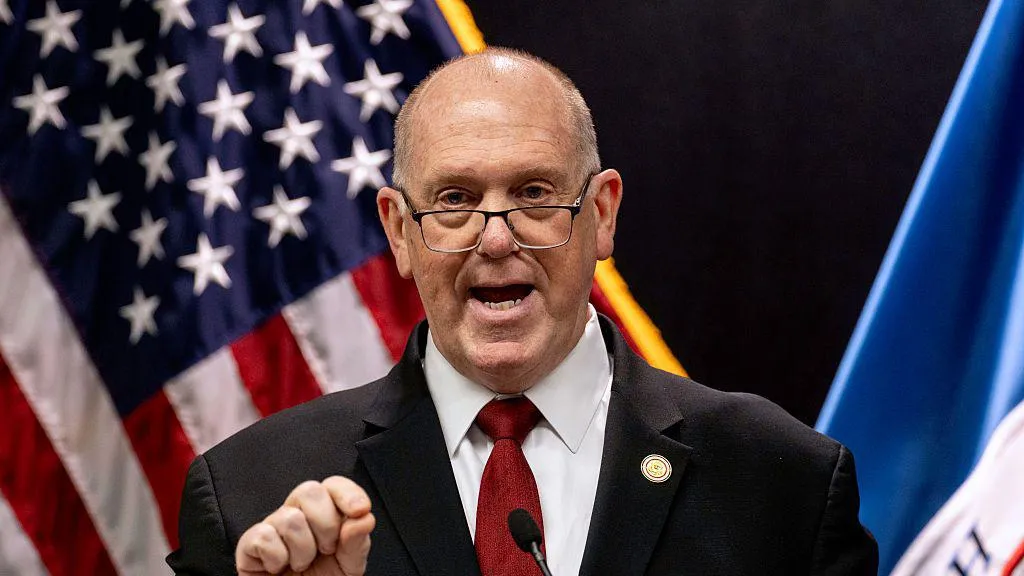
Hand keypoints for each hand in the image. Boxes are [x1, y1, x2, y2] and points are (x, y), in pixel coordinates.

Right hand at [235, 477, 375, 575]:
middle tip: (326, 549)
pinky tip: (278, 567)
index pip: (333, 486)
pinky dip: (277, 558)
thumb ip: (357, 543)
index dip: (347, 493)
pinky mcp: (249, 543)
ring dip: (302, 550)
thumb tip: (364, 518)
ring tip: (300, 565)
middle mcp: (298, 515)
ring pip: (289, 517)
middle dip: (325, 524)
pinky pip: (263, 536)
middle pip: (309, 490)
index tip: (360, 510)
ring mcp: (272, 527)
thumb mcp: (347, 568)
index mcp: (324, 515)